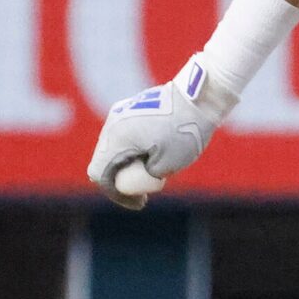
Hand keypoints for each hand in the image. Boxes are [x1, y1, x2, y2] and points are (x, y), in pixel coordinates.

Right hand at [86, 59, 229, 210]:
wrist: (199, 96)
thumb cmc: (184, 131)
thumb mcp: (166, 166)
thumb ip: (144, 178)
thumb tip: (136, 181)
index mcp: (117, 138)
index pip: (99, 174)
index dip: (116, 194)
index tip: (140, 202)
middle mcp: (113, 123)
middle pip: (104, 161)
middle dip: (122, 180)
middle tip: (147, 192)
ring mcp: (121, 113)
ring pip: (113, 148)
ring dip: (128, 164)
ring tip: (155, 171)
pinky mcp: (130, 107)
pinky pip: (124, 135)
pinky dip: (133, 149)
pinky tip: (156, 152)